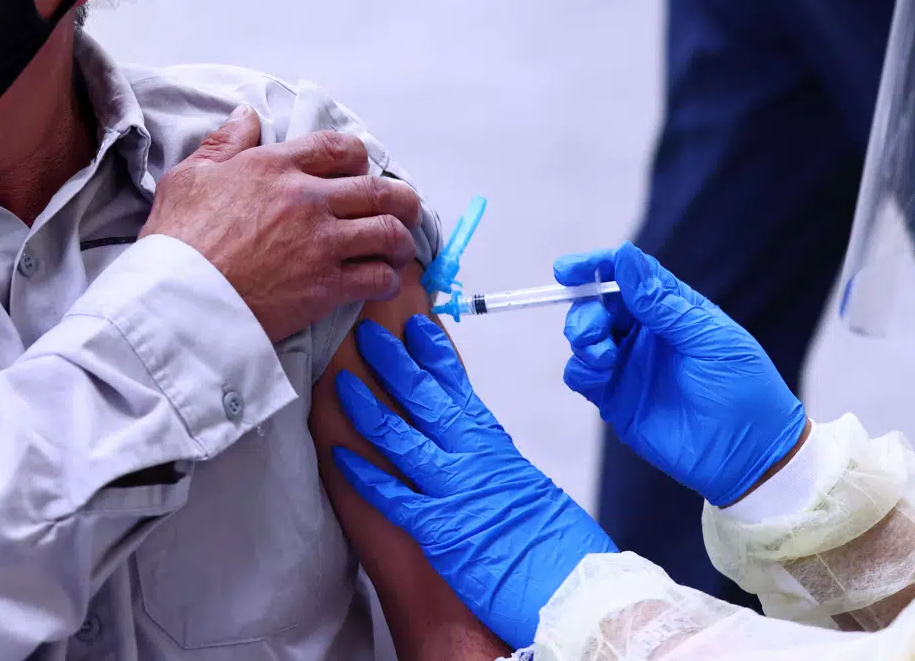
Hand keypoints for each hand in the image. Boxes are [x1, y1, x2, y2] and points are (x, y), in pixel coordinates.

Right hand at [140, 105, 421, 341]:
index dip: (358, 156)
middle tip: (404, 209)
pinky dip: (387, 279)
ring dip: (401, 240)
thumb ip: (224, 143)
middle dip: (400, 199)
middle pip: (377, 189)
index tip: (361, 168)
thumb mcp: (189, 177)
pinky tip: (382, 282)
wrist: (176, 299)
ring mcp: (321, 243)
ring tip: (399, 249)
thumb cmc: (176, 241)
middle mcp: (307, 199)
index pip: (337, 148)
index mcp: (274, 167)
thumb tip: (246, 115)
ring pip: (388, 232)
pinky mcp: (326, 286)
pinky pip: (377, 277)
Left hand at [332, 316, 615, 647]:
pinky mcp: (440, 530)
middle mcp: (472, 459)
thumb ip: (492, 461)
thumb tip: (472, 444)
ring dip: (367, 408)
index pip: (458, 386)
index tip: (414, 326)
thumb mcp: (525, 484)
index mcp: (494, 445)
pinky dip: (363, 476)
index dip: (432, 353)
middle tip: (367, 334)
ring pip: (401, 437)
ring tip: (341, 384)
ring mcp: (454, 491)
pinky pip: (392, 496)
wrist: (574, 587)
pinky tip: (339, 456)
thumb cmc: (556, 544)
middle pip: (424, 398)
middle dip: (392, 362)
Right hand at [554, 242, 807, 506]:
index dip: (596, 267)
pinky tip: (599, 374)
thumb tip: (624, 255)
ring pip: (584, 336)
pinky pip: (580, 374)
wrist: (748, 456)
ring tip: (602, 355)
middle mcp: (644, 333)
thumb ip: (662, 302)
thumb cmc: (744, 389)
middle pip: (598, 304)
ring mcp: (628, 365)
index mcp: (671, 310)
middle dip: (585, 308)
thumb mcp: (708, 338)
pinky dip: (579, 368)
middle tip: (593, 327)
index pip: (628, 276)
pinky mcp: (615, 398)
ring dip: (582, 336)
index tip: (569, 270)